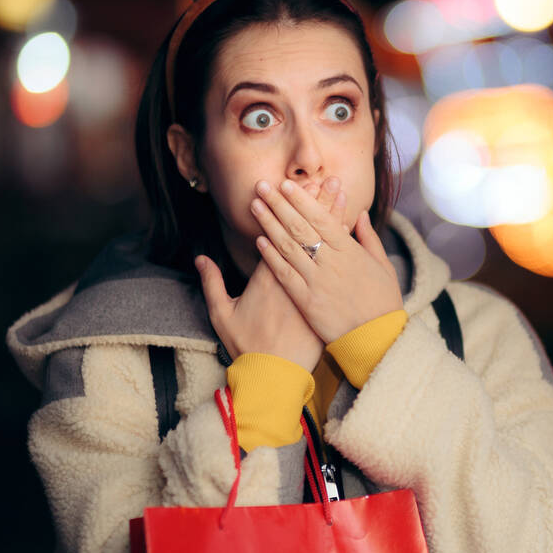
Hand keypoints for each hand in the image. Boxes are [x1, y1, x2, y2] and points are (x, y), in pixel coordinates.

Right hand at [195, 183, 343, 371]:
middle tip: (327, 178)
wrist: (274, 375)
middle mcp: (293, 275)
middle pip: (307, 233)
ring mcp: (311, 286)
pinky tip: (352, 228)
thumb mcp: (222, 314)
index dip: (288, 211)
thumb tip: (200, 258)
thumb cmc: (247, 346)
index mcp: (268, 276)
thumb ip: (213, 283)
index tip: (293, 188)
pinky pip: (338, 265)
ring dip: (334, 216)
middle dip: (316, 204)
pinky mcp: (326, 297)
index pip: (281, 234)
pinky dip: (344, 245)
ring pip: (325, 244)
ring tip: (343, 191)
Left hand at [250, 177, 403, 343]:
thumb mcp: (383, 266)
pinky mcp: (306, 301)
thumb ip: (369, 239)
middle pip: (299, 226)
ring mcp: (317, 281)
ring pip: (288, 246)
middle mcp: (331, 262)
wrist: (377, 339)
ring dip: (269, 224)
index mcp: (350, 251)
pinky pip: (285, 274)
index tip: (287, 184)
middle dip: (279, 204)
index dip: (302, 200)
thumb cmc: (384, 303)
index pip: (321, 218)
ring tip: (255, 206)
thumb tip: (360, 215)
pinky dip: (271, 256)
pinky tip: (259, 240)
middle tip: (262, 185)